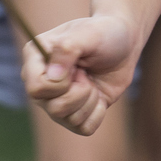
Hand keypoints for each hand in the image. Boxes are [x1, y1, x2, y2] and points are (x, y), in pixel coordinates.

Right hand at [21, 14, 137, 135]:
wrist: (124, 42)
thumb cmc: (103, 32)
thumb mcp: (88, 33)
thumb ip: (67, 49)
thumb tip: (53, 77)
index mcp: (35, 59)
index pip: (36, 89)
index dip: (60, 84)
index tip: (76, 67)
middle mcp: (42, 84)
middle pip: (54, 109)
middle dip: (81, 91)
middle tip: (86, 72)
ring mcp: (56, 101)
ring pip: (70, 120)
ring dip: (90, 99)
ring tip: (91, 79)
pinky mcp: (75, 113)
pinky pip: (84, 128)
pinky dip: (98, 111)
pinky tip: (99, 93)